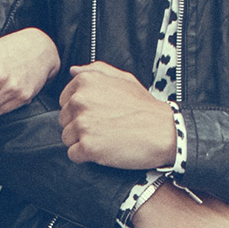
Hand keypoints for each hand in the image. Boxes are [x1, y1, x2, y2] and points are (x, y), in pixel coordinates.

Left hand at [59, 62, 178, 168]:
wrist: (163, 131)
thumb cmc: (144, 106)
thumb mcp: (123, 79)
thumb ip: (96, 71)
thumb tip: (73, 71)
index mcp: (85, 82)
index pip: (65, 101)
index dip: (81, 111)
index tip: (100, 115)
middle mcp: (80, 100)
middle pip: (64, 120)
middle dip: (80, 127)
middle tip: (105, 127)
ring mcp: (83, 124)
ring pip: (67, 138)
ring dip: (83, 142)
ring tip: (106, 138)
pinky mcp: (87, 146)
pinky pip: (73, 154)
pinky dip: (86, 156)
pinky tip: (104, 150)